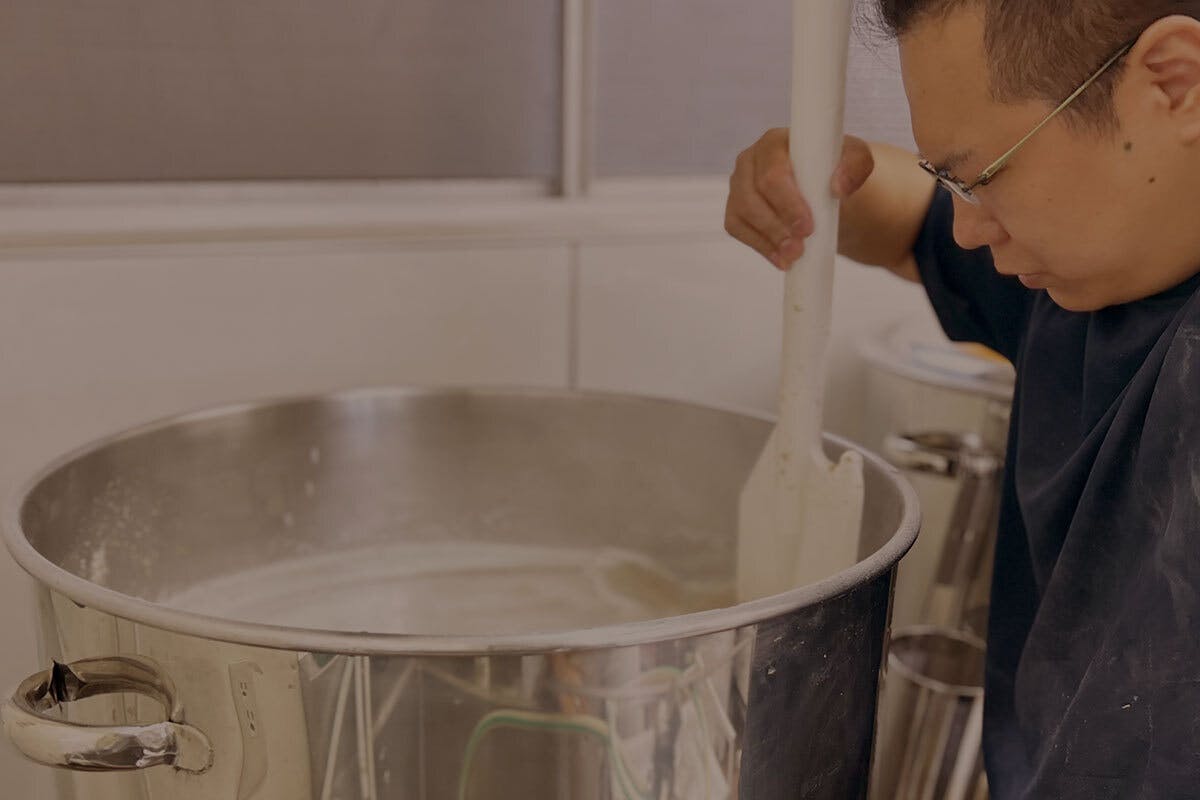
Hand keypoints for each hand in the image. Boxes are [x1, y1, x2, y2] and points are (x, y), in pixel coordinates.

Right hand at [725, 129, 875, 270]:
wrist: (826, 190)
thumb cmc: (836, 171)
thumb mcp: (857, 162)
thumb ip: (856, 165)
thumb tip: (837, 186)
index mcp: (775, 142)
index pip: (772, 172)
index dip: (787, 202)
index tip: (807, 226)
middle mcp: (750, 159)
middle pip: (751, 196)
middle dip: (776, 226)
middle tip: (801, 246)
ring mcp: (739, 185)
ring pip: (741, 214)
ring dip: (768, 239)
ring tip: (793, 256)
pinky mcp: (736, 209)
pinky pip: (736, 229)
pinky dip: (759, 246)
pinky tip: (780, 259)